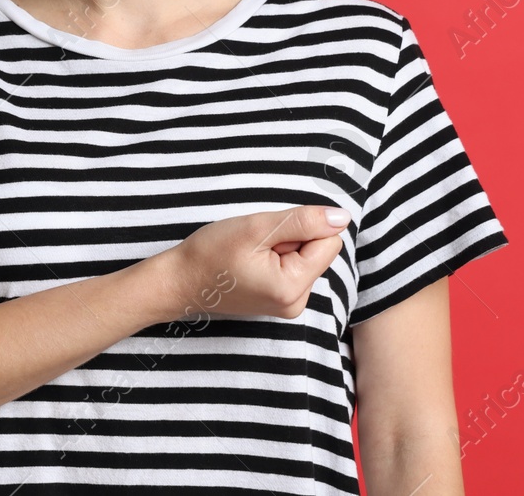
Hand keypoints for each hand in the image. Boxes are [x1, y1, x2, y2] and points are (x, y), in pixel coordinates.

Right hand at [163, 205, 349, 320]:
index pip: (329, 242)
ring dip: (282, 247)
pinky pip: (294, 267)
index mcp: (293, 288)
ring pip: (306, 257)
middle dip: (291, 239)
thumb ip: (303, 221)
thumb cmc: (211, 254)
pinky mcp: (281, 301)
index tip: (269, 237)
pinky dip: (276, 257)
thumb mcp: (257, 228)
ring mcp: (289, 304)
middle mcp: (297, 303)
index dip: (301, 228)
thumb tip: (342, 218)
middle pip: (318, 251)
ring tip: (251, 254)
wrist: (180, 280)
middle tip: (256, 246)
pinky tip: (252, 262)